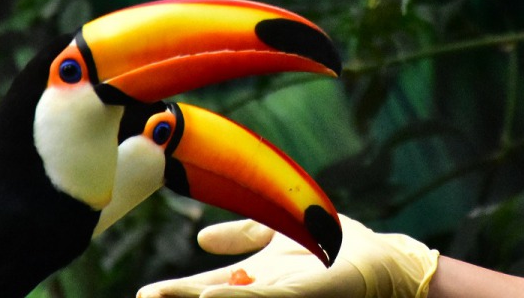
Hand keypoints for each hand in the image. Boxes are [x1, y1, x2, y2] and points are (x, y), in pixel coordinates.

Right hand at [137, 214, 438, 297]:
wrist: (379, 260)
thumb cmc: (331, 247)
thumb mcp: (275, 232)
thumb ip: (241, 232)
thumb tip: (200, 239)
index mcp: (252, 278)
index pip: (204, 287)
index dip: (175, 291)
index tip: (145, 294)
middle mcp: (262, 291)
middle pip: (211, 297)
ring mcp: (281, 295)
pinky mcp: (303, 293)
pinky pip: (265, 297)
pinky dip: (236, 297)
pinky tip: (211, 296)